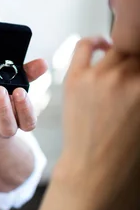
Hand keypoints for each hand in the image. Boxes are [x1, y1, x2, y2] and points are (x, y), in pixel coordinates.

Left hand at [0, 59, 47, 138]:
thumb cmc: (5, 100)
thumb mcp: (18, 87)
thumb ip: (29, 75)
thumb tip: (42, 63)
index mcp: (20, 122)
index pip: (28, 122)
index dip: (25, 109)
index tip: (20, 91)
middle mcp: (4, 128)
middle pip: (6, 124)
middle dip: (3, 106)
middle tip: (0, 88)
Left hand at [55, 37, 139, 209]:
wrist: (96, 168)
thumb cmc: (127, 148)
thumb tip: (139, 77)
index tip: (139, 75)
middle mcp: (129, 79)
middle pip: (139, 53)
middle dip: (138, 65)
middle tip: (133, 75)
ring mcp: (101, 77)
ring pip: (118, 49)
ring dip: (124, 55)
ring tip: (123, 66)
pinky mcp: (76, 77)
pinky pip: (85, 45)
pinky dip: (95, 41)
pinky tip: (103, 46)